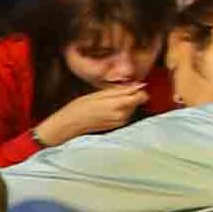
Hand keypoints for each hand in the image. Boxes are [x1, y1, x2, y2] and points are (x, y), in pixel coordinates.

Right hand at [33, 81, 147, 146]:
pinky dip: (120, 109)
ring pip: (132, 107)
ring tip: (107, 101)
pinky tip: (106, 108)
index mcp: (118, 106)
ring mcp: (120, 122)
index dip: (137, 89)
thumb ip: (122, 90)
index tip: (127, 86)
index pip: (143, 96)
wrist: (69, 124)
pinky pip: (126, 114)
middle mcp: (122, 116)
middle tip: (112, 93)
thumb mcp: (100, 94)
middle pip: (138, 101)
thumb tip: (140, 85)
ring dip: (124, 102)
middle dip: (129, 95)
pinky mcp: (118, 125)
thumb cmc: (81, 107)